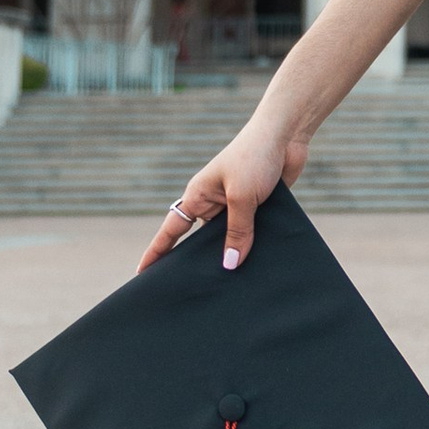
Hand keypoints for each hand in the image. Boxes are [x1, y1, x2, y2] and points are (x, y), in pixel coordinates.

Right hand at [135, 118, 303, 275]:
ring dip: (232, 254)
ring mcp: (236, 204)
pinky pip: (252, 232)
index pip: (171, 231)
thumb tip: (230, 264)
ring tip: (230, 289)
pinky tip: (260, 267)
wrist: (286, 134)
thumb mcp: (242, 197)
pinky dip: (254, 246)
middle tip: (190, 294)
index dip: (157, 252)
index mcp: (198, 196)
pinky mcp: (258, 206)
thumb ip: (238, 231)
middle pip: (200, 240)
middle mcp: (213, 202)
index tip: (142, 273)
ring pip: (229, 238)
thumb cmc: (255, 156)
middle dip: (197, 262)